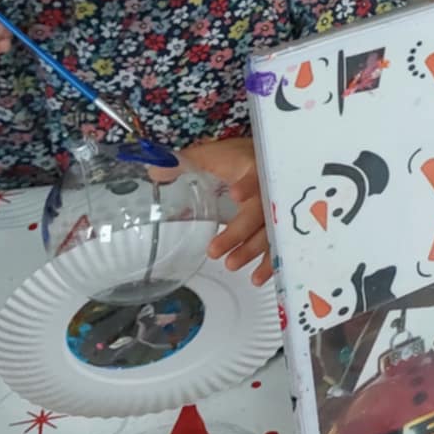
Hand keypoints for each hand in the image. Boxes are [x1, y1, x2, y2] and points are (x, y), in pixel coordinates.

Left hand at [187, 136, 273, 284]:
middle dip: (238, 232)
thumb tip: (155, 171)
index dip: (248, 186)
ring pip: (269, 231)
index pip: (254, 176)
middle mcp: (269, 190)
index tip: (235, 195)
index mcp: (254, 169)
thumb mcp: (212, 155)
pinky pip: (276, 245)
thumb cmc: (238, 158)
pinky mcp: (278, 225)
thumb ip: (185, 162)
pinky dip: (268, 263)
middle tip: (214, 251)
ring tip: (231, 265)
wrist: (265, 160)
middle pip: (259, 212)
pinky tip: (256, 278)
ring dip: (251, 250)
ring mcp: (276, 209)